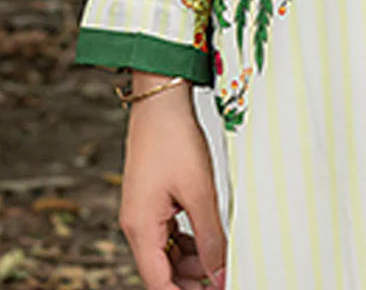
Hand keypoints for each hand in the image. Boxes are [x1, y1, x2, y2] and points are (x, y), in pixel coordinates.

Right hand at [119, 75, 226, 289]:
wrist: (160, 100)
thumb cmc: (174, 139)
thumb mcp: (200, 191)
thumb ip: (210, 236)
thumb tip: (220, 272)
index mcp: (141, 229)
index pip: (158, 283)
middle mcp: (137, 225)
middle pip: (161, 271)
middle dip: (190, 281)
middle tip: (223, 279)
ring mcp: (144, 211)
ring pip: (166, 253)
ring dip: (192, 262)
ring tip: (222, 262)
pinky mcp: (152, 199)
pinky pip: (168, 233)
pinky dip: (188, 241)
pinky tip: (209, 239)